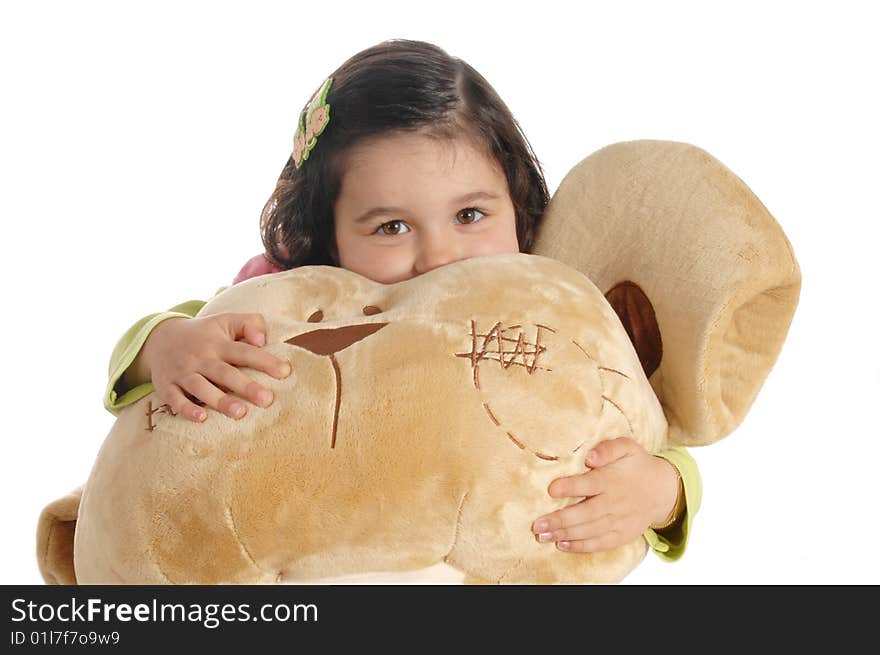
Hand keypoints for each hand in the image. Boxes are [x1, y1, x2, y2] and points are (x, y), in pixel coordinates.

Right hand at [140, 313, 291, 422]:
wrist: (159, 338)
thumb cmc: (204, 333)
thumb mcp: (225, 321)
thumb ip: (249, 323)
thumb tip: (263, 340)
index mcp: (218, 343)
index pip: (244, 351)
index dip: (264, 361)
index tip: (285, 371)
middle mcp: (201, 358)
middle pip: (225, 373)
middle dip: (246, 386)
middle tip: (267, 400)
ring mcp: (183, 373)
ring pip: (201, 388)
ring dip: (220, 400)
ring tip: (240, 413)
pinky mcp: (167, 386)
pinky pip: (175, 399)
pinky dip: (187, 409)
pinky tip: (201, 418)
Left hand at [531, 437, 680, 552]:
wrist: (662, 490)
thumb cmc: (637, 465)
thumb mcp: (627, 447)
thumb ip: (608, 448)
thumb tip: (590, 457)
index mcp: (612, 480)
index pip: (589, 484)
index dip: (570, 487)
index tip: (551, 489)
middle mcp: (614, 502)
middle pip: (585, 513)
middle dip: (560, 520)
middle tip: (537, 525)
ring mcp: (618, 521)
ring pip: (589, 531)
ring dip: (564, 535)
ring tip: (542, 536)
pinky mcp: (621, 534)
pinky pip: (600, 543)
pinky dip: (581, 546)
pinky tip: (562, 545)